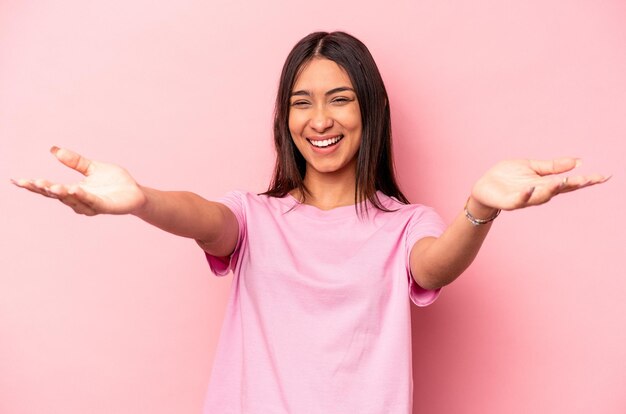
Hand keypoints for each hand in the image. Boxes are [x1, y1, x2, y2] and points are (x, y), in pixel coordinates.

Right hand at [12, 147, 146, 215]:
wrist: (136, 192)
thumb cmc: (115, 182)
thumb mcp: (92, 167)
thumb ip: (75, 161)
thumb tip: (53, 149)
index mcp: (74, 190)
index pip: (50, 188)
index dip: (34, 186)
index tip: (17, 180)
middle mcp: (79, 200)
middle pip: (57, 195)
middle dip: (44, 190)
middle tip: (31, 182)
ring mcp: (91, 205)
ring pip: (72, 200)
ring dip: (61, 193)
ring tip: (51, 186)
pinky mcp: (105, 207)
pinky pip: (91, 201)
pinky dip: (82, 196)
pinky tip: (74, 189)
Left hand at [470, 158, 609, 211]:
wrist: (483, 187)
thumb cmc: (507, 177)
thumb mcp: (532, 167)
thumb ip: (552, 166)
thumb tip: (579, 161)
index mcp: (545, 183)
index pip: (569, 182)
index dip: (586, 180)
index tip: (604, 176)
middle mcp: (538, 192)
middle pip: (559, 190)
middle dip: (574, 185)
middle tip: (589, 180)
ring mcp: (525, 198)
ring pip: (542, 196)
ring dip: (552, 189)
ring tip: (563, 181)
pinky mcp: (509, 202)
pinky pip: (519, 200)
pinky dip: (526, 195)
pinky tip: (531, 188)